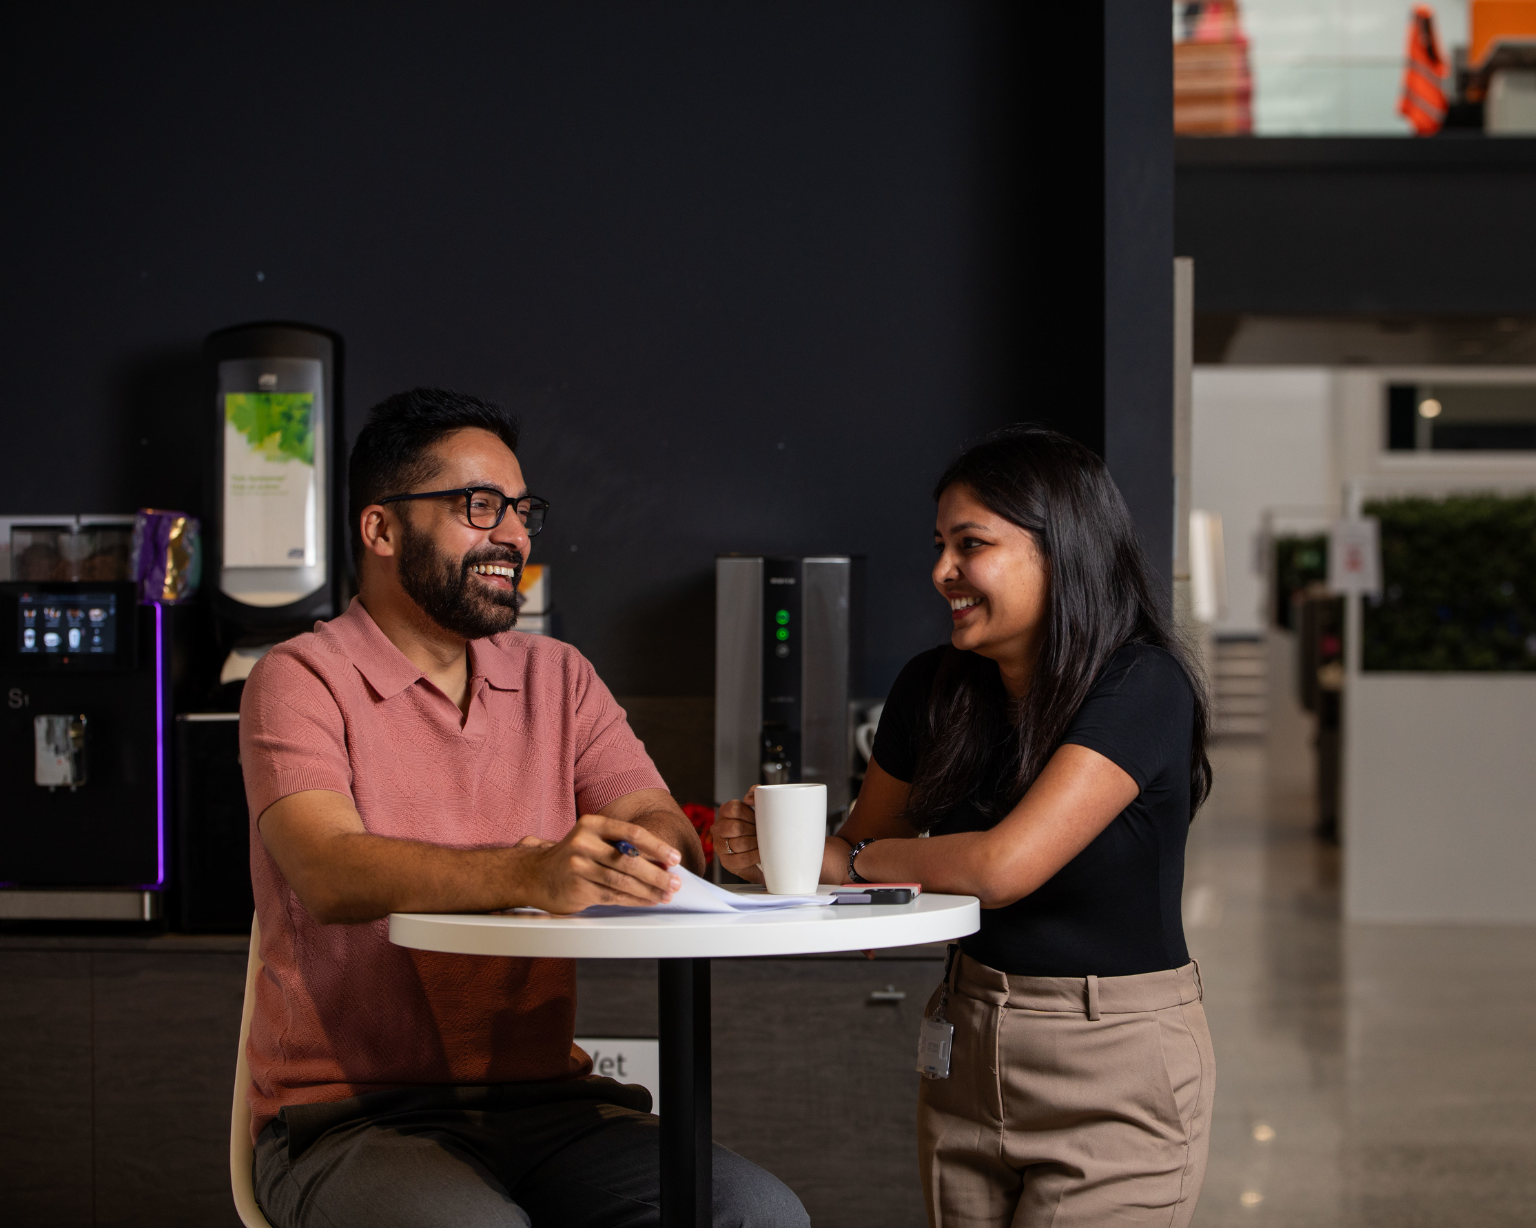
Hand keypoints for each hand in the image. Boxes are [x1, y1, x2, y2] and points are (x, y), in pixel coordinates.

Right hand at [513, 814, 682, 913]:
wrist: (534, 875)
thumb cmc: (572, 857)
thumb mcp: (592, 840)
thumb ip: (620, 846)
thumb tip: (661, 861)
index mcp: (592, 824)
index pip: (631, 833)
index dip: (657, 847)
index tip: (674, 858)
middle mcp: (583, 842)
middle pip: (629, 860)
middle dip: (657, 873)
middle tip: (674, 881)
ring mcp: (578, 866)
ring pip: (622, 881)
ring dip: (649, 890)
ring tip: (665, 894)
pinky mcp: (577, 888)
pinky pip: (612, 896)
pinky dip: (634, 900)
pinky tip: (647, 901)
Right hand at [714, 786, 764, 884]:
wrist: (757, 854)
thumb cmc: (756, 828)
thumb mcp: (756, 808)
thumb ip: (755, 794)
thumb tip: (749, 798)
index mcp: (724, 812)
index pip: (734, 808)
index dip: (749, 814)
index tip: (758, 819)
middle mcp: (718, 828)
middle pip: (735, 827)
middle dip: (753, 831)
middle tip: (762, 833)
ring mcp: (719, 846)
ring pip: (739, 843)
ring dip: (755, 844)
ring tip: (762, 843)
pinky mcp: (726, 862)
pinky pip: (741, 859)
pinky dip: (754, 856)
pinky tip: (760, 854)